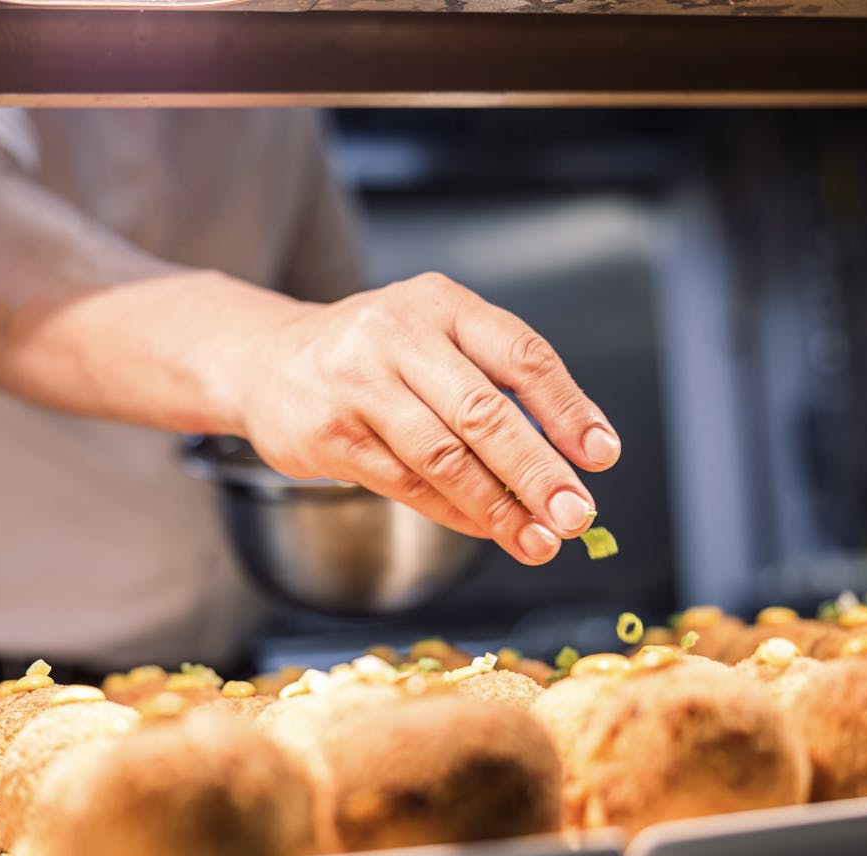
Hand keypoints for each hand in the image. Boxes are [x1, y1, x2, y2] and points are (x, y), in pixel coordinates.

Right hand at [236, 272, 620, 565]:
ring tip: (538, 540)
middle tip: (577, 515)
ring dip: (498, 507)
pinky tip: (486, 527)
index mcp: (441, 304)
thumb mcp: (432, 340)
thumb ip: (492, 385)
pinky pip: (406, 483)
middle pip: (485, 413)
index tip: (601, 455)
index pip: (520, 355)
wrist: (265, 361)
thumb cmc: (370, 355)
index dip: (568, 409)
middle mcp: (399, 335)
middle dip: (539, 472)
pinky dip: (454, 512)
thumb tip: (568, 464)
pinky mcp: (332, 435)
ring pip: (444, 457)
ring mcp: (360, 385)